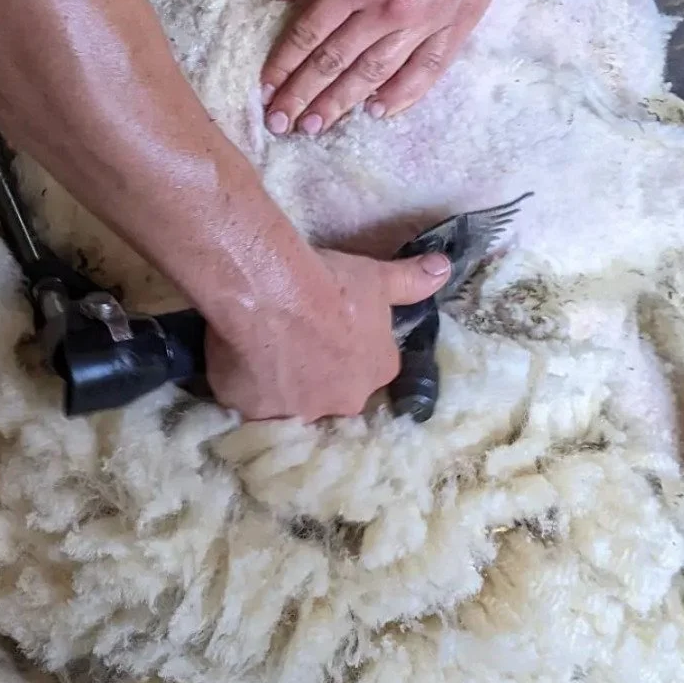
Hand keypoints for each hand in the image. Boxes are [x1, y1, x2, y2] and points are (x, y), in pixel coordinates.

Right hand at [205, 248, 449, 420]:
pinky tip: (239, 361)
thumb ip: (410, 280)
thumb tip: (444, 269)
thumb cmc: (330, 283)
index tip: (329, 331)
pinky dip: (246, 389)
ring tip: (262, 353)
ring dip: (281, 388)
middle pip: (332, 394)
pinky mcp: (255, 413)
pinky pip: (251, 406)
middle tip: (293, 343)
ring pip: (291, 405)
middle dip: (316, 377)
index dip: (348, 350)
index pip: (368, 368)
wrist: (272, 293)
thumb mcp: (376, 278)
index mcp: (377, 371)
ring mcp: (299, 413)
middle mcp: (343, 402)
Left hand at [261, 0, 533, 133]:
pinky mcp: (457, 24)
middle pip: (334, 63)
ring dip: (341, 105)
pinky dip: (402, 95)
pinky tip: (378, 112)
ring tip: (316, 128)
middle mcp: (387, 8)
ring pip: (374, 75)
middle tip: (280, 124)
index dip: (283, 65)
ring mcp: (425, 21)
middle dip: (303, 97)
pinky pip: (426, 71)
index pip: (308, 34)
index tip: (266, 90)